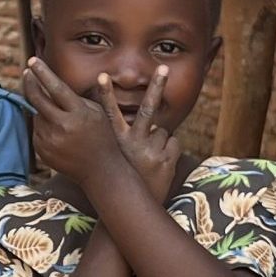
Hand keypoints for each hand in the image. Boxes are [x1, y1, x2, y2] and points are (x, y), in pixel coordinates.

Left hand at [22, 57, 123, 188]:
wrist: (102, 171)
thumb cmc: (103, 136)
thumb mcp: (98, 112)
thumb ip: (77, 97)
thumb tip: (55, 80)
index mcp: (78, 114)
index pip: (56, 88)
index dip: (43, 72)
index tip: (33, 60)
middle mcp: (62, 127)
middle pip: (37, 99)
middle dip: (30, 82)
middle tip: (27, 72)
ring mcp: (50, 140)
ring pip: (37, 114)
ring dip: (42, 109)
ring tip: (59, 114)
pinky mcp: (43, 151)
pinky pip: (37, 130)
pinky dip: (43, 125)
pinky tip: (58, 130)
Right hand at [102, 65, 179, 202]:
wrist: (132, 208)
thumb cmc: (123, 179)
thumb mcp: (115, 159)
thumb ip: (124, 140)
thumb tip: (153, 123)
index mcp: (116, 141)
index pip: (110, 114)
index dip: (105, 95)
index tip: (102, 77)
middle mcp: (133, 144)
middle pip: (147, 110)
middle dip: (157, 86)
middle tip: (164, 68)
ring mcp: (150, 151)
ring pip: (163, 131)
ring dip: (159, 141)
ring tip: (149, 159)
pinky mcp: (166, 160)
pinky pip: (174, 143)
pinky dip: (169, 151)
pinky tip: (160, 165)